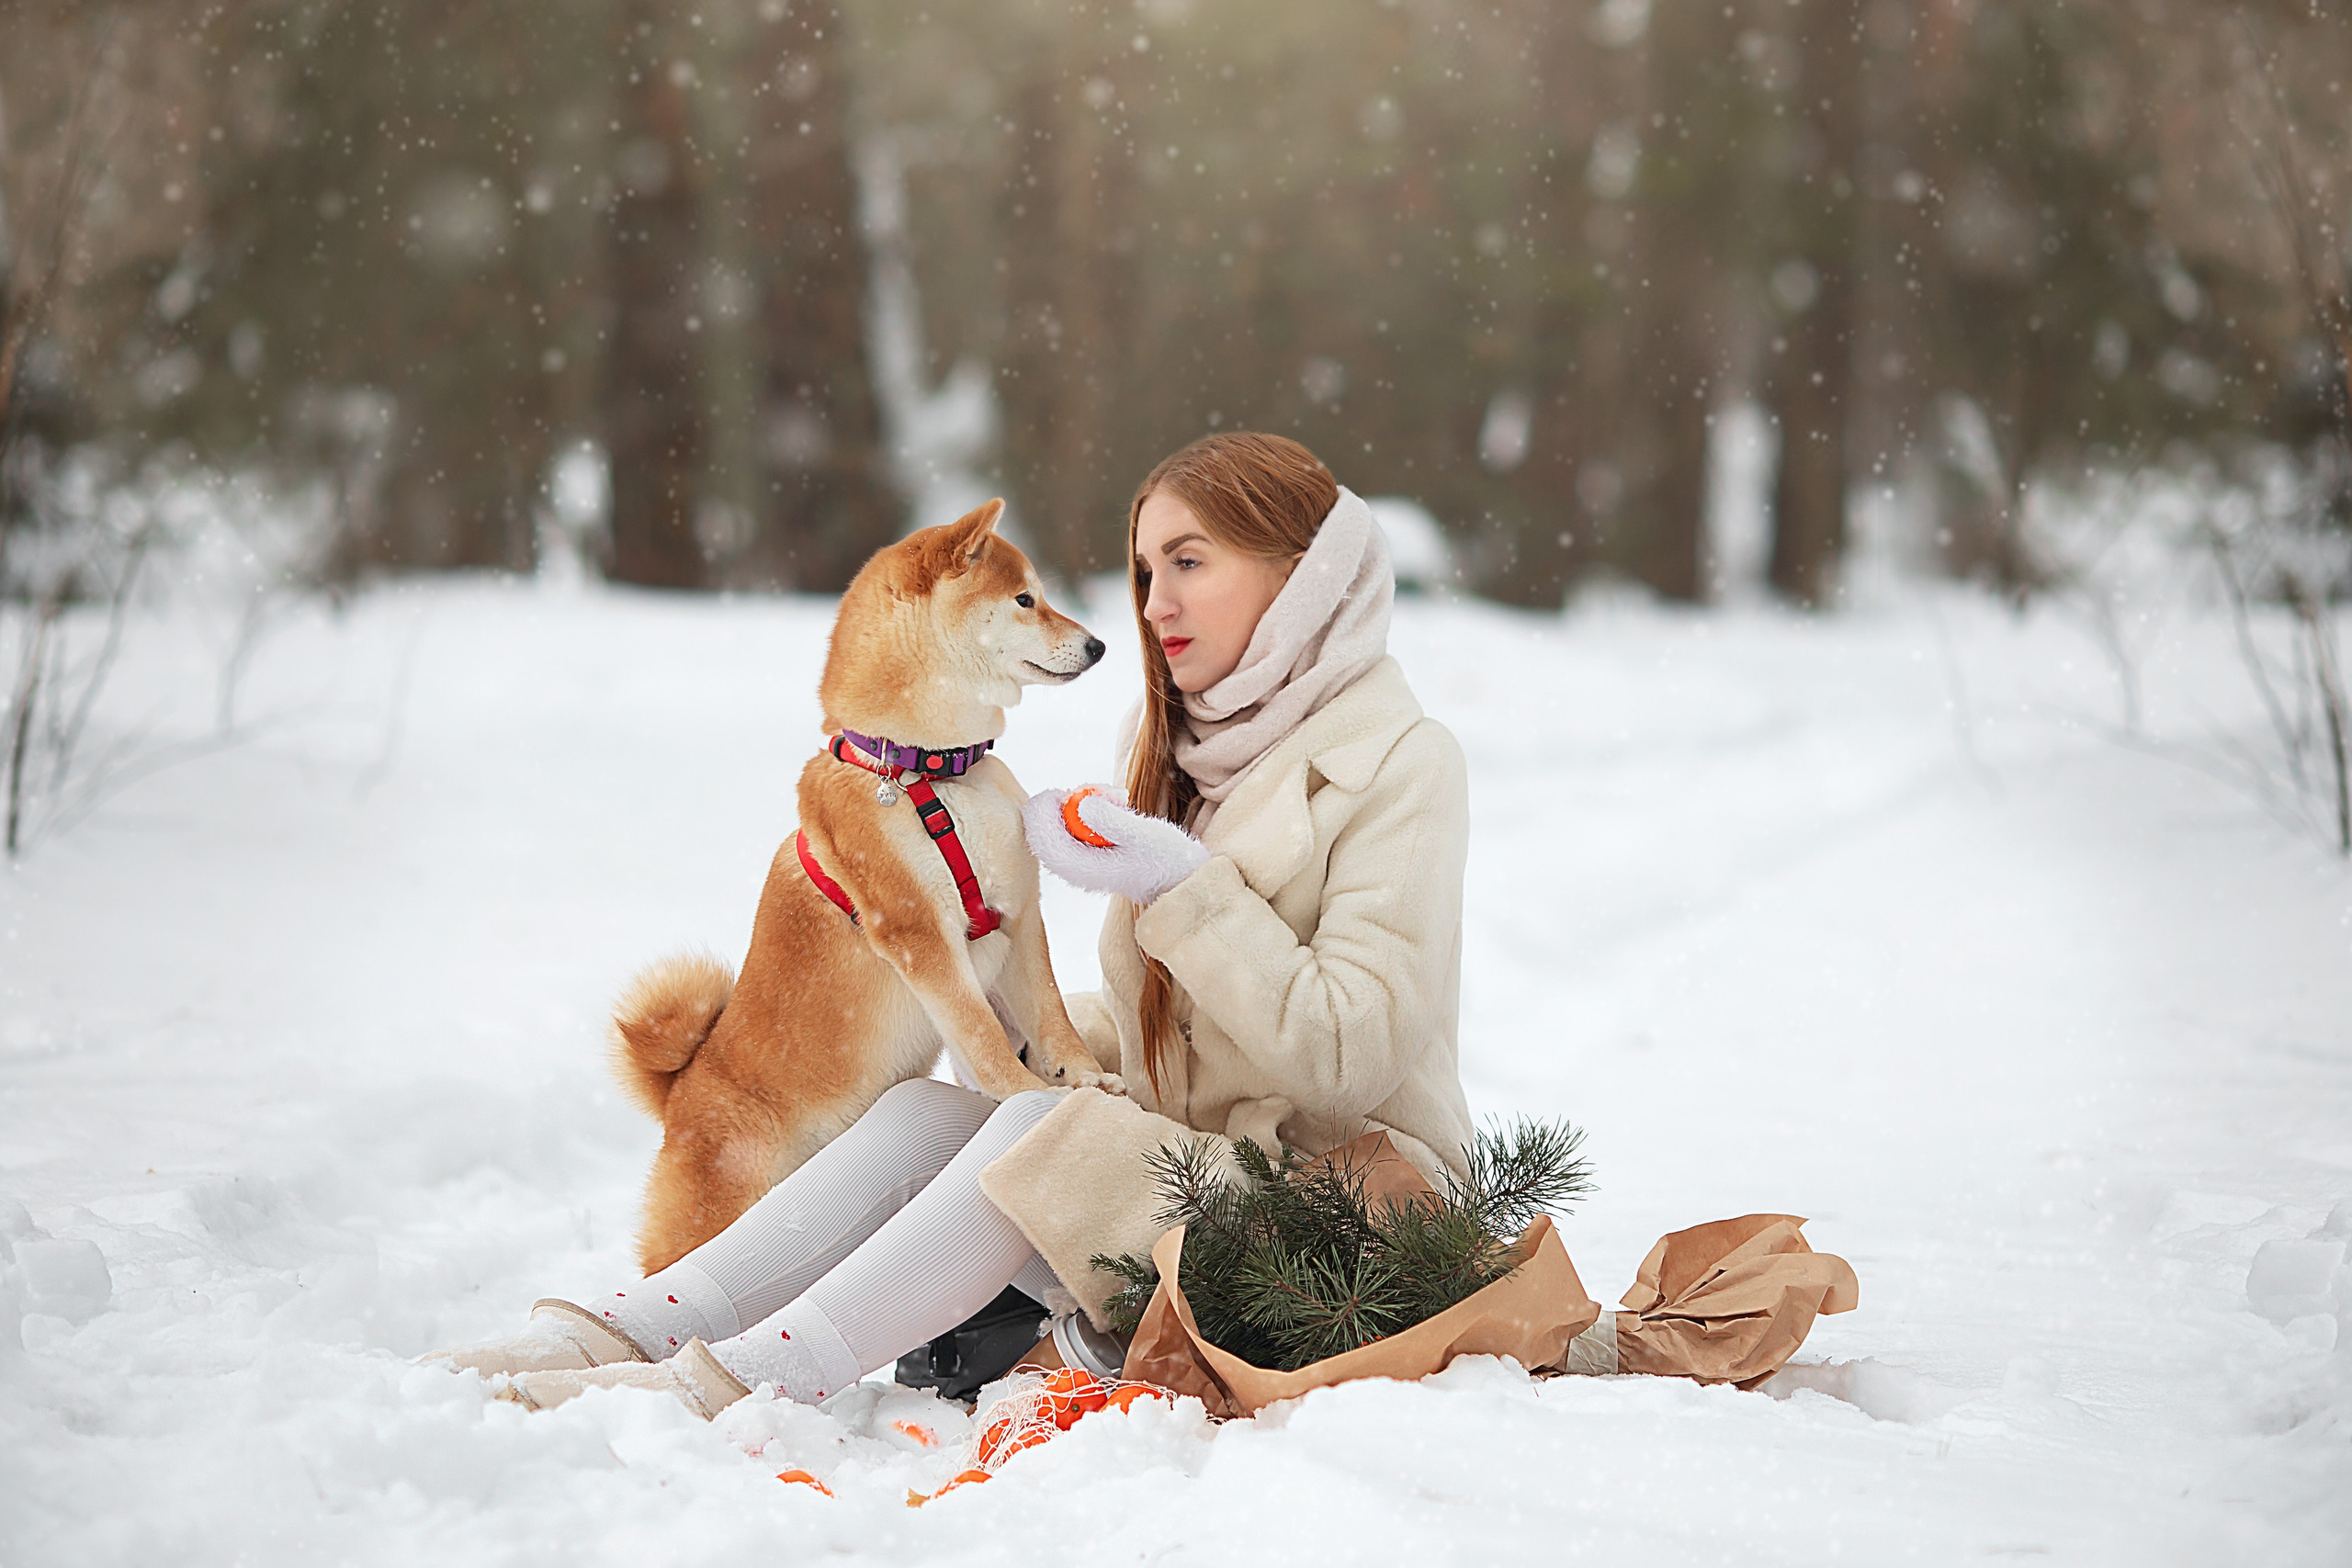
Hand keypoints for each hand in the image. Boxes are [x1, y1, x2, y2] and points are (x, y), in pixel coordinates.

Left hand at [1021, 785, 1209, 904]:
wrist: (1181, 877)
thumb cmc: (1166, 859)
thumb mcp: (1145, 835)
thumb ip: (1112, 821)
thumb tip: (1082, 805)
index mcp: (1083, 870)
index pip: (1042, 841)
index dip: (1043, 811)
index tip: (1064, 792)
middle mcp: (1075, 870)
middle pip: (1043, 831)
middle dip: (1061, 803)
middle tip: (1094, 791)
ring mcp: (1081, 862)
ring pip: (1058, 825)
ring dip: (1080, 802)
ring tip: (1116, 798)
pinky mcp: (1089, 854)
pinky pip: (1073, 826)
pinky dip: (1089, 809)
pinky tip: (1115, 805)